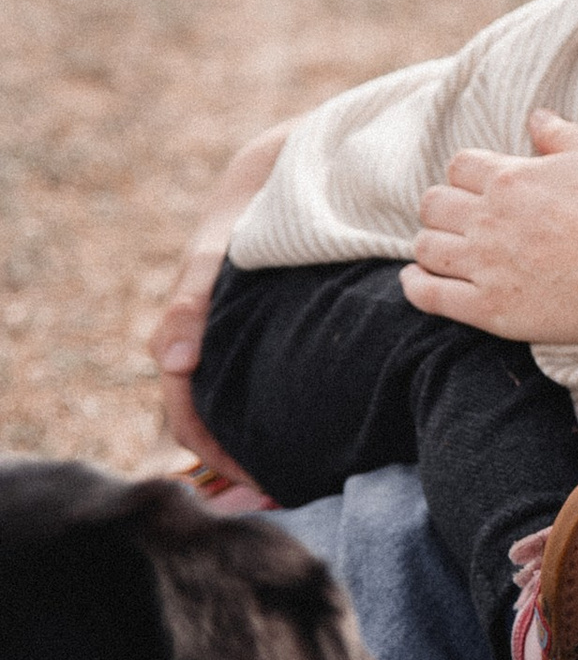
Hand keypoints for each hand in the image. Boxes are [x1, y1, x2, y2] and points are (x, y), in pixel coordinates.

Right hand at [149, 122, 288, 474]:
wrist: (295, 165)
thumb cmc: (249, 206)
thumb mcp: (217, 246)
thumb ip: (192, 297)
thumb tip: (171, 364)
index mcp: (189, 332)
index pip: (185, 411)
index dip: (210, 452)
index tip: (250, 482)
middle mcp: (213, 343)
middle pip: (213, 421)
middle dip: (241, 463)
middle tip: (280, 495)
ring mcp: (244, 340)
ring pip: (244, 407)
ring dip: (264, 446)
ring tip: (301, 479)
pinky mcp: (280, 334)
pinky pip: (274, 385)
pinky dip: (288, 416)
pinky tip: (324, 435)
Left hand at [403, 111, 577, 344]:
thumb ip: (558, 133)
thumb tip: (535, 116)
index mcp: (509, 178)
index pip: (459, 167)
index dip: (467, 176)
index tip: (480, 188)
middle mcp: (488, 219)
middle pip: (433, 205)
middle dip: (444, 209)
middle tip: (461, 221)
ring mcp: (485, 265)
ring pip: (426, 247)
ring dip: (431, 245)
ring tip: (443, 251)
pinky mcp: (490, 308)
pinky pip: (431, 296)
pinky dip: (417, 286)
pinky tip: (416, 280)